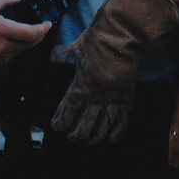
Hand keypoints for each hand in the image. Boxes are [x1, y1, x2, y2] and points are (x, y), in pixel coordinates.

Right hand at [0, 0, 51, 64]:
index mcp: (1, 29)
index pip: (30, 33)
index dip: (42, 29)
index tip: (48, 24)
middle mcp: (2, 45)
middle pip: (30, 43)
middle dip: (40, 35)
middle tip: (44, 28)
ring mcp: (0, 55)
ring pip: (22, 49)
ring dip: (30, 41)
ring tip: (31, 32)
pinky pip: (13, 54)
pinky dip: (19, 47)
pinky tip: (17, 39)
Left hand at [50, 0, 178, 144]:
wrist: (121, 37)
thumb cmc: (97, 41)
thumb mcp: (75, 48)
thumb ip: (62, 55)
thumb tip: (53, 56)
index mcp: (80, 86)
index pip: (67, 111)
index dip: (61, 122)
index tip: (57, 126)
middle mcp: (95, 97)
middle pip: (84, 125)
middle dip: (77, 134)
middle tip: (74, 136)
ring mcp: (112, 99)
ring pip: (102, 127)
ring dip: (95, 137)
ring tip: (91, 140)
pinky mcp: (126, 97)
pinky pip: (122, 121)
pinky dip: (117, 132)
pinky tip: (113, 137)